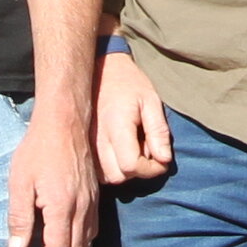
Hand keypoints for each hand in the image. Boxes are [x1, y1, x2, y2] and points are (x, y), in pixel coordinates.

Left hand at [8, 105, 99, 246]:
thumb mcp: (20, 183)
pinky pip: (92, 227)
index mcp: (62, 207)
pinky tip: (72, 244)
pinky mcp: (94, 194)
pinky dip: (82, 243)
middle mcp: (81, 208)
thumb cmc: (37, 150)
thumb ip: (19, 217)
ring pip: (86, 240)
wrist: (65, 122)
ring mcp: (91, 201)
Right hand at [96, 51, 175, 189]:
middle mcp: (96, 139)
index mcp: (116, 127)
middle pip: (117, 176)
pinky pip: (95, 170)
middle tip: (146, 152)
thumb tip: (164, 161)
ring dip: (122, 171)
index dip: (150, 169)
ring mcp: (86, 143)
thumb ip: (158, 132)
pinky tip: (118, 151)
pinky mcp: (82, 145)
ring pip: (105, 177)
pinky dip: (109, 168)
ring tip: (131, 149)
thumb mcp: (151, 101)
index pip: (131, 166)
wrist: (100, 69)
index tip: (160, 160)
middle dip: (136, 171)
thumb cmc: (129, 83)